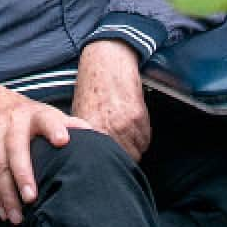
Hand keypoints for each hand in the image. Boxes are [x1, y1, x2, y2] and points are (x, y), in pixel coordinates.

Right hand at [0, 73, 88, 224]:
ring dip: (6, 194)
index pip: (46, 119)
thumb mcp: (45, 111)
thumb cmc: (23, 113)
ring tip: (18, 217)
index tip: (62, 140)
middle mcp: (13, 125)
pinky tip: (4, 213)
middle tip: (31, 198)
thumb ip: (69, 124)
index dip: (54, 128)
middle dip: (22, 174)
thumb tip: (97, 136)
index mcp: (34, 114)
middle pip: (15, 149)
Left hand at [71, 41, 150, 161]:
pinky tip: (133, 124)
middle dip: (124, 156)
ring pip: (137, 150)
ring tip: (126, 133)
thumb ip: (88, 140)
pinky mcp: (139, 117)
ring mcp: (124, 125)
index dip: (109, 163)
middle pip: (124, 159)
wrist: (106, 64)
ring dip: (134, 146)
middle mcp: (107, 130)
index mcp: (90, 132)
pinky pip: (145, 139)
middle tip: (120, 147)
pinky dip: (141, 136)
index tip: (110, 160)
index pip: (105, 160)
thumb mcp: (81, 115)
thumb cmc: (92, 89)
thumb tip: (95, 159)